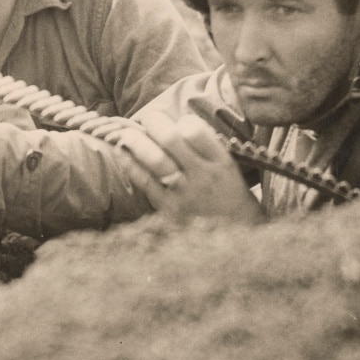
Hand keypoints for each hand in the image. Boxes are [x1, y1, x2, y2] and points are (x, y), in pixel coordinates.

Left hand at [112, 110, 263, 224]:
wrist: (236, 241)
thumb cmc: (229, 198)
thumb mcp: (229, 169)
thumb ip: (206, 148)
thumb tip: (174, 124)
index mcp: (221, 163)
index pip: (197, 132)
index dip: (182, 121)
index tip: (177, 122)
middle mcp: (203, 176)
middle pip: (171, 140)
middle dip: (154, 122)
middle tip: (147, 118)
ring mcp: (184, 193)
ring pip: (154, 159)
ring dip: (136, 141)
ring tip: (127, 132)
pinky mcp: (167, 209)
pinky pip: (144, 181)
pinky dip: (130, 164)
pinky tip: (122, 153)